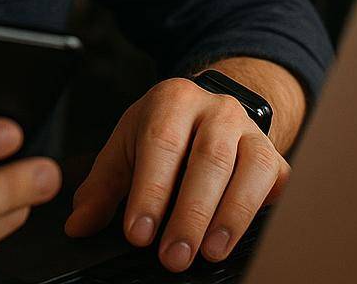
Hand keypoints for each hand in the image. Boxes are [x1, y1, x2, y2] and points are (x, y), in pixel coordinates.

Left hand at [63, 76, 288, 272]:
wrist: (213, 114)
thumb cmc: (165, 134)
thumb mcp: (127, 149)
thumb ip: (103, 187)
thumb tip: (78, 225)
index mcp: (173, 101)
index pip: (161, 142)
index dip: (151, 190)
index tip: (139, 233)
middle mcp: (217, 110)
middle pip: (209, 158)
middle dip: (191, 211)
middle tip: (174, 255)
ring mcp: (251, 132)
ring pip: (250, 168)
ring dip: (231, 215)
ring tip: (210, 252)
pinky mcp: (275, 157)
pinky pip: (277, 183)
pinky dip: (262, 211)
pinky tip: (242, 237)